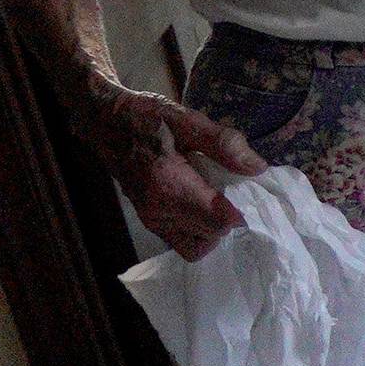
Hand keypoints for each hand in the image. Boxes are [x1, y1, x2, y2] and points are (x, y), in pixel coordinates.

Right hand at [75, 83, 267, 260]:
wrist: (106, 124)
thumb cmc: (145, 118)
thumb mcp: (186, 120)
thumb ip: (223, 143)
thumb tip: (257, 168)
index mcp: (169, 186)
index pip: (218, 222)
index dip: (239, 210)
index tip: (245, 190)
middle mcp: (159, 212)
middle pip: (210, 238)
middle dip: (227, 219)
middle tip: (233, 192)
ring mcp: (152, 220)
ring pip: (196, 247)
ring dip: (212, 229)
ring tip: (217, 198)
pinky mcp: (150, 222)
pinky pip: (182, 241)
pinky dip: (197, 229)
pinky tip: (202, 201)